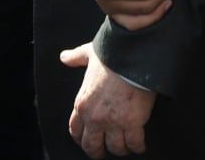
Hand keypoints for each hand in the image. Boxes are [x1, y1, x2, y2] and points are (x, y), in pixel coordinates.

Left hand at [61, 42, 155, 157]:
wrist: (133, 56)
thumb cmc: (112, 54)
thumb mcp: (89, 54)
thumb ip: (76, 57)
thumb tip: (64, 56)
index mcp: (82, 104)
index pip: (75, 130)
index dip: (81, 138)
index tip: (87, 140)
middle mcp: (95, 118)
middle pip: (92, 145)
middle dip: (97, 151)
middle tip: (104, 152)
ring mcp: (114, 122)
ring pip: (114, 147)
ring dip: (120, 150)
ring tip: (126, 148)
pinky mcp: (133, 122)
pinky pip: (134, 143)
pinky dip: (138, 147)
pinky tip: (140, 146)